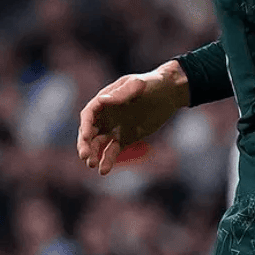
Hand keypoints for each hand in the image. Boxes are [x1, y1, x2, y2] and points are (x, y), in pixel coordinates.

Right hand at [76, 60, 189, 174]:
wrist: (169, 93)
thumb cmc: (153, 83)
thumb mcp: (139, 85)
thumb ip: (122, 93)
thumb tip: (102, 100)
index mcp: (104, 100)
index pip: (89, 114)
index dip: (85, 126)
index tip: (86, 136)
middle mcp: (105, 116)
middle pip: (89, 132)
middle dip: (85, 144)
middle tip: (85, 156)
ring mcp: (113, 128)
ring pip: (98, 144)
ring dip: (93, 154)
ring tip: (92, 164)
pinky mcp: (123, 138)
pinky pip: (111, 151)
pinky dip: (107, 160)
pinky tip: (104, 170)